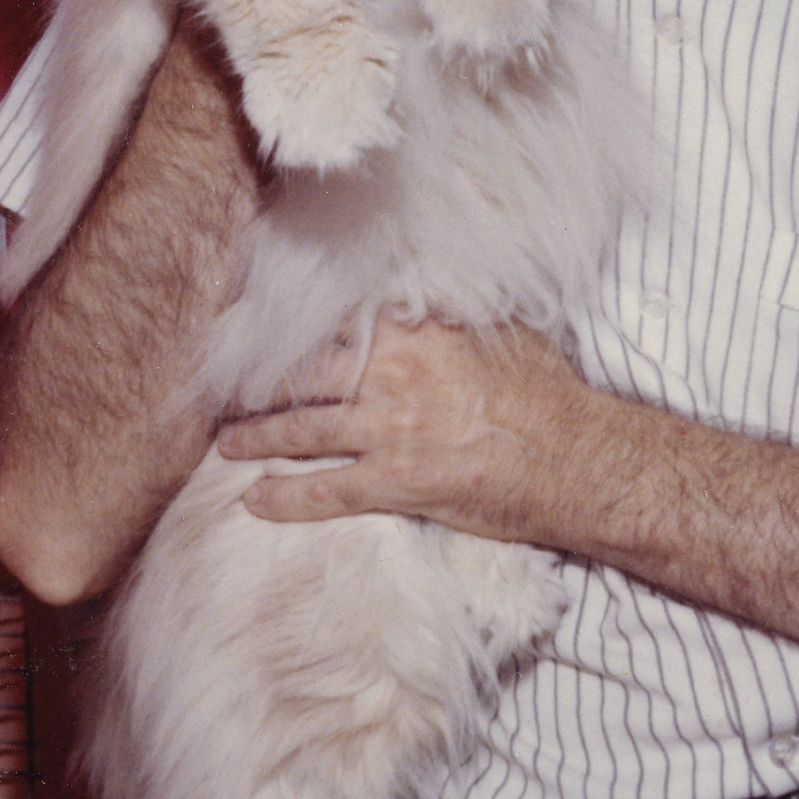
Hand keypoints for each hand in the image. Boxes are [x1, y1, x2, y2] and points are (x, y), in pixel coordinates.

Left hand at [218, 315, 587, 546]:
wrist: (572, 456)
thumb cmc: (546, 391)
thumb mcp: (501, 329)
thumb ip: (451, 312)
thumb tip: (425, 296)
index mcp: (413, 328)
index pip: (333, 316)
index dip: (290, 322)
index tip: (256, 323)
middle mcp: (390, 371)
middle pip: (303, 371)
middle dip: (258, 381)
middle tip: (226, 388)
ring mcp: (389, 427)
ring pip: (301, 428)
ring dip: (256, 437)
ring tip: (227, 443)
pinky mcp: (396, 480)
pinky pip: (326, 490)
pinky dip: (286, 497)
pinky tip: (255, 502)